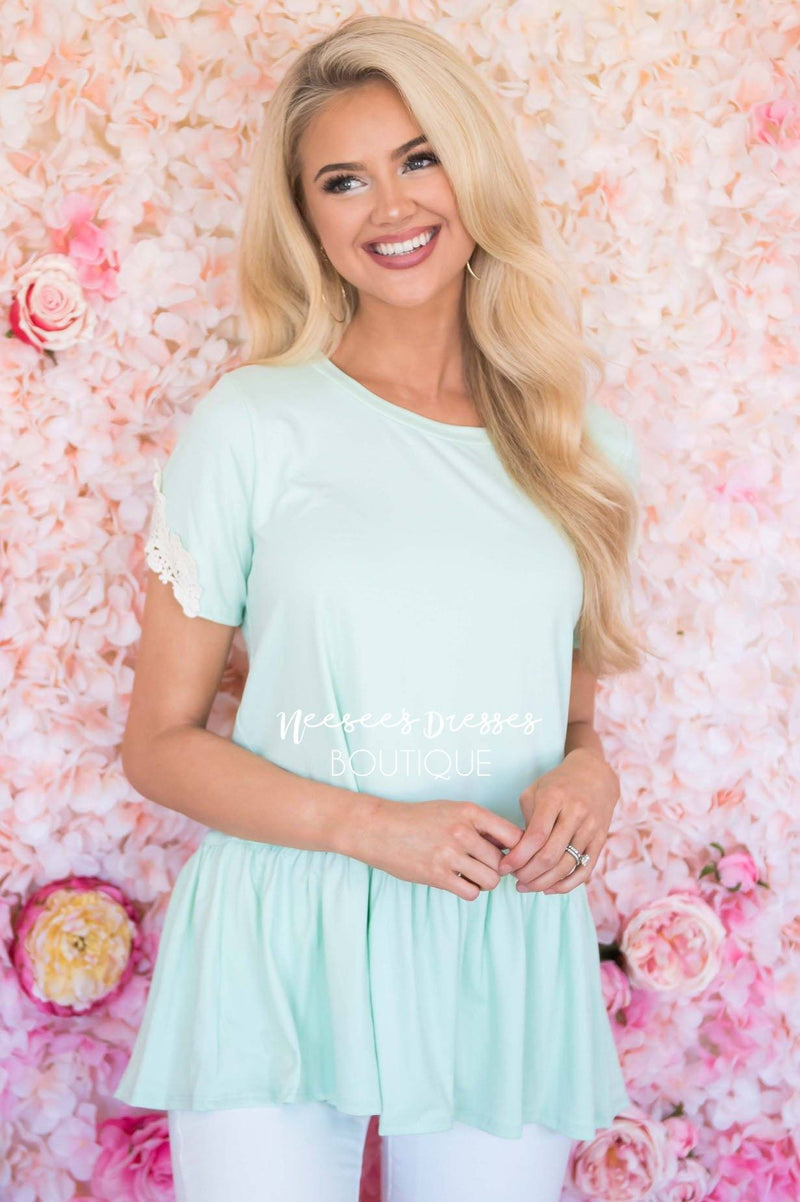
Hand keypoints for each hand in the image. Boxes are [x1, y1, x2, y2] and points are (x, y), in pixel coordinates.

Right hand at [363, 798, 524, 900]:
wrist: (380, 829)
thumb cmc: (417, 819)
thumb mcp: (451, 810)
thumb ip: (479, 825)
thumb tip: (509, 847)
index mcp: (470, 812)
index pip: (513, 835)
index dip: (518, 849)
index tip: (511, 855)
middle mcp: (462, 831)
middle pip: (502, 862)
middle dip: (498, 868)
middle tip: (484, 867)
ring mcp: (449, 854)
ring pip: (490, 880)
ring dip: (485, 882)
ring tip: (472, 875)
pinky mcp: (437, 875)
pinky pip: (471, 892)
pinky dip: (470, 891)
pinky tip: (459, 881)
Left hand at [497, 749, 619, 893]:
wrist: (595, 776)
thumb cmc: (557, 784)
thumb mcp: (536, 791)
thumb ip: (526, 820)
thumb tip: (516, 854)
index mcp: (555, 798)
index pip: (536, 836)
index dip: (518, 857)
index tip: (503, 867)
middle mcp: (576, 813)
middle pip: (550, 855)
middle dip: (527, 873)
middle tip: (514, 879)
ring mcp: (591, 828)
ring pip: (566, 866)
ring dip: (543, 882)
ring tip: (525, 886)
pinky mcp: (601, 840)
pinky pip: (584, 870)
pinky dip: (565, 885)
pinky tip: (548, 888)